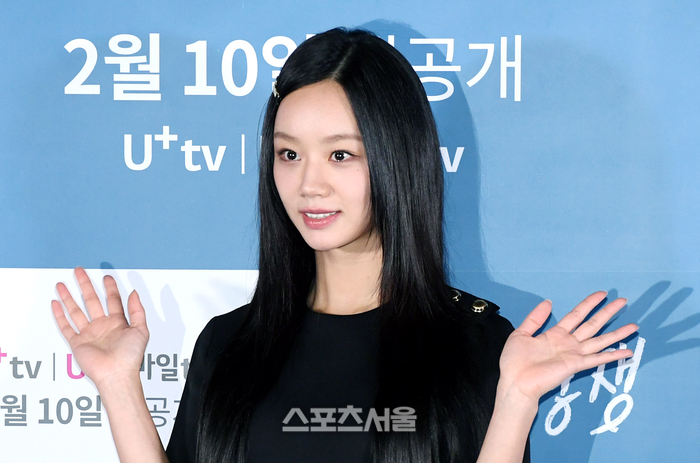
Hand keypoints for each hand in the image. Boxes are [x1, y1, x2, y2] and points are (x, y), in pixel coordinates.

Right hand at [51, 267, 148, 389]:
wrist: (117, 374)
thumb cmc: (131, 356)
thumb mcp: (141, 330)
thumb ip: (137, 310)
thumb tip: (133, 292)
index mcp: (118, 323)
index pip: (112, 300)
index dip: (110, 288)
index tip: (106, 277)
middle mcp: (102, 326)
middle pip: (91, 301)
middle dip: (85, 285)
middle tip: (79, 271)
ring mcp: (89, 333)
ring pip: (76, 311)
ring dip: (68, 297)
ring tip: (62, 284)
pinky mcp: (77, 343)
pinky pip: (66, 326)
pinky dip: (60, 315)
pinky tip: (55, 303)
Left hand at [498, 292, 637, 403]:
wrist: (515, 382)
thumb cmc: (515, 361)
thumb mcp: (522, 333)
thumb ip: (535, 318)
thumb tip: (548, 301)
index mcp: (555, 334)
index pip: (576, 315)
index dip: (589, 304)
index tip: (602, 294)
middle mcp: (568, 343)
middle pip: (592, 324)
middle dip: (607, 312)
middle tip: (623, 301)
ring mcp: (573, 354)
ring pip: (600, 340)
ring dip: (617, 333)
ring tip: (634, 325)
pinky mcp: (575, 365)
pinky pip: (597, 359)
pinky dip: (612, 355)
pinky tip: (627, 352)